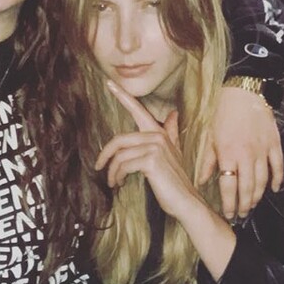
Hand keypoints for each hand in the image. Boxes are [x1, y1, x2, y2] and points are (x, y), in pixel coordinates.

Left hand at [96, 84, 204, 222]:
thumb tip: (174, 114)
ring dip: (112, 172)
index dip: (123, 96)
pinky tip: (120, 183)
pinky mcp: (151, 161)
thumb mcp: (174, 154)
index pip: (138, 110)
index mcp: (160, 133)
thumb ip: (171, 133)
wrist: (186, 201)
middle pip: (119, 139)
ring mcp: (155, 147)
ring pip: (120, 155)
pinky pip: (123, 165)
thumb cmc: (175, 182)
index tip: (109, 83)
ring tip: (113, 182)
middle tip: (98, 166)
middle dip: (105, 154)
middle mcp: (158, 136)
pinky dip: (117, 176)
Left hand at [200, 84, 283, 218]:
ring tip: (252, 205)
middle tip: (241, 215)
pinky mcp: (274, 143)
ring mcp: (262, 150)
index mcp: (227, 154)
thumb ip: (207, 161)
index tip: (228, 213)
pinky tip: (274, 189)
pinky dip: (277, 179)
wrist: (244, 90)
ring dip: (258, 196)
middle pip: (247, 188)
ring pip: (262, 181)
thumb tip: (201, 181)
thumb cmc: (223, 111)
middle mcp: (246, 155)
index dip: (228, 203)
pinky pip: (278, 166)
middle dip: (244, 205)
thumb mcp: (209, 136)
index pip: (228, 186)